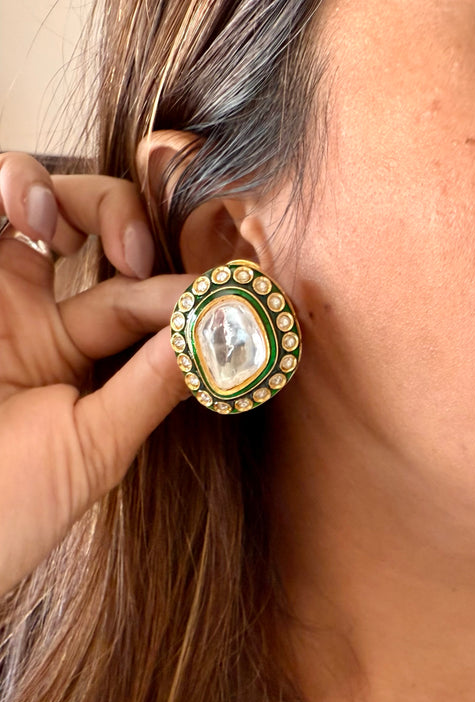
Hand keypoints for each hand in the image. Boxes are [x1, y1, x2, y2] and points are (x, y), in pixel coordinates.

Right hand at [0, 152, 190, 595]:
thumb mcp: (96, 447)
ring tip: (44, 215)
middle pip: (90, 229)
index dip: (178, 285)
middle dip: (119, 218)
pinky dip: (5, 189)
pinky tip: (20, 213)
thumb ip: (154, 385)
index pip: (139, 296)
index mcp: (82, 358)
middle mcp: (38, 318)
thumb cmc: (14, 509)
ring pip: (30, 201)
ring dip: (49, 189)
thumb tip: (223, 331)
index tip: (221, 290)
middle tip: (130, 254)